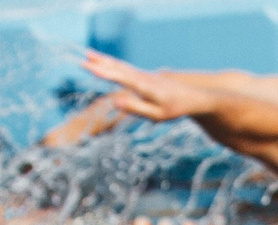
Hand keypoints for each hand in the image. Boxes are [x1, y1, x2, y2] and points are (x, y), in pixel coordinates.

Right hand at [81, 50, 212, 122]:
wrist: (193, 97)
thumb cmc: (175, 109)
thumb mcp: (156, 115)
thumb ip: (136, 108)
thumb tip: (116, 101)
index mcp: (144, 87)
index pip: (120, 77)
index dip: (104, 72)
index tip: (89, 67)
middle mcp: (143, 77)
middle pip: (118, 68)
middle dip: (100, 63)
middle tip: (83, 58)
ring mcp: (144, 75)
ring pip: (121, 66)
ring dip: (105, 60)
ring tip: (89, 55)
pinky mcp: (145, 77)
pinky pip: (126, 69)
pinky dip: (113, 64)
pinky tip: (107, 63)